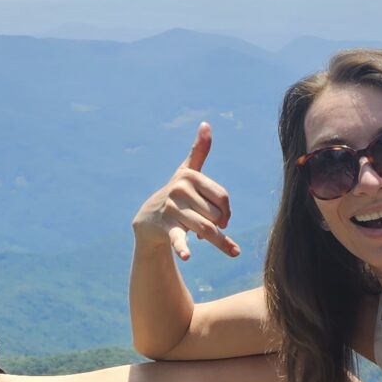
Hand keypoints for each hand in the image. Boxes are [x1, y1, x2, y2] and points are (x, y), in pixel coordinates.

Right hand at [133, 121, 239, 261]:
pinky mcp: (166, 227)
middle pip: (216, 214)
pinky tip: (187, 256)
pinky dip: (182, 247)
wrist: (148, 218)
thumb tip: (206, 124)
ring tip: (233, 251)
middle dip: (219, 226)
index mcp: (190, 176)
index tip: (223, 219)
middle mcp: (181, 190)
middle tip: (212, 229)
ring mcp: (173, 209)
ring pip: (206, 228)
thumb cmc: (176, 194)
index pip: (222, 197)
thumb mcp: (186, 172)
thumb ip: (199, 151)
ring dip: (220, 242)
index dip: (227, 211)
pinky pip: (177, 238)